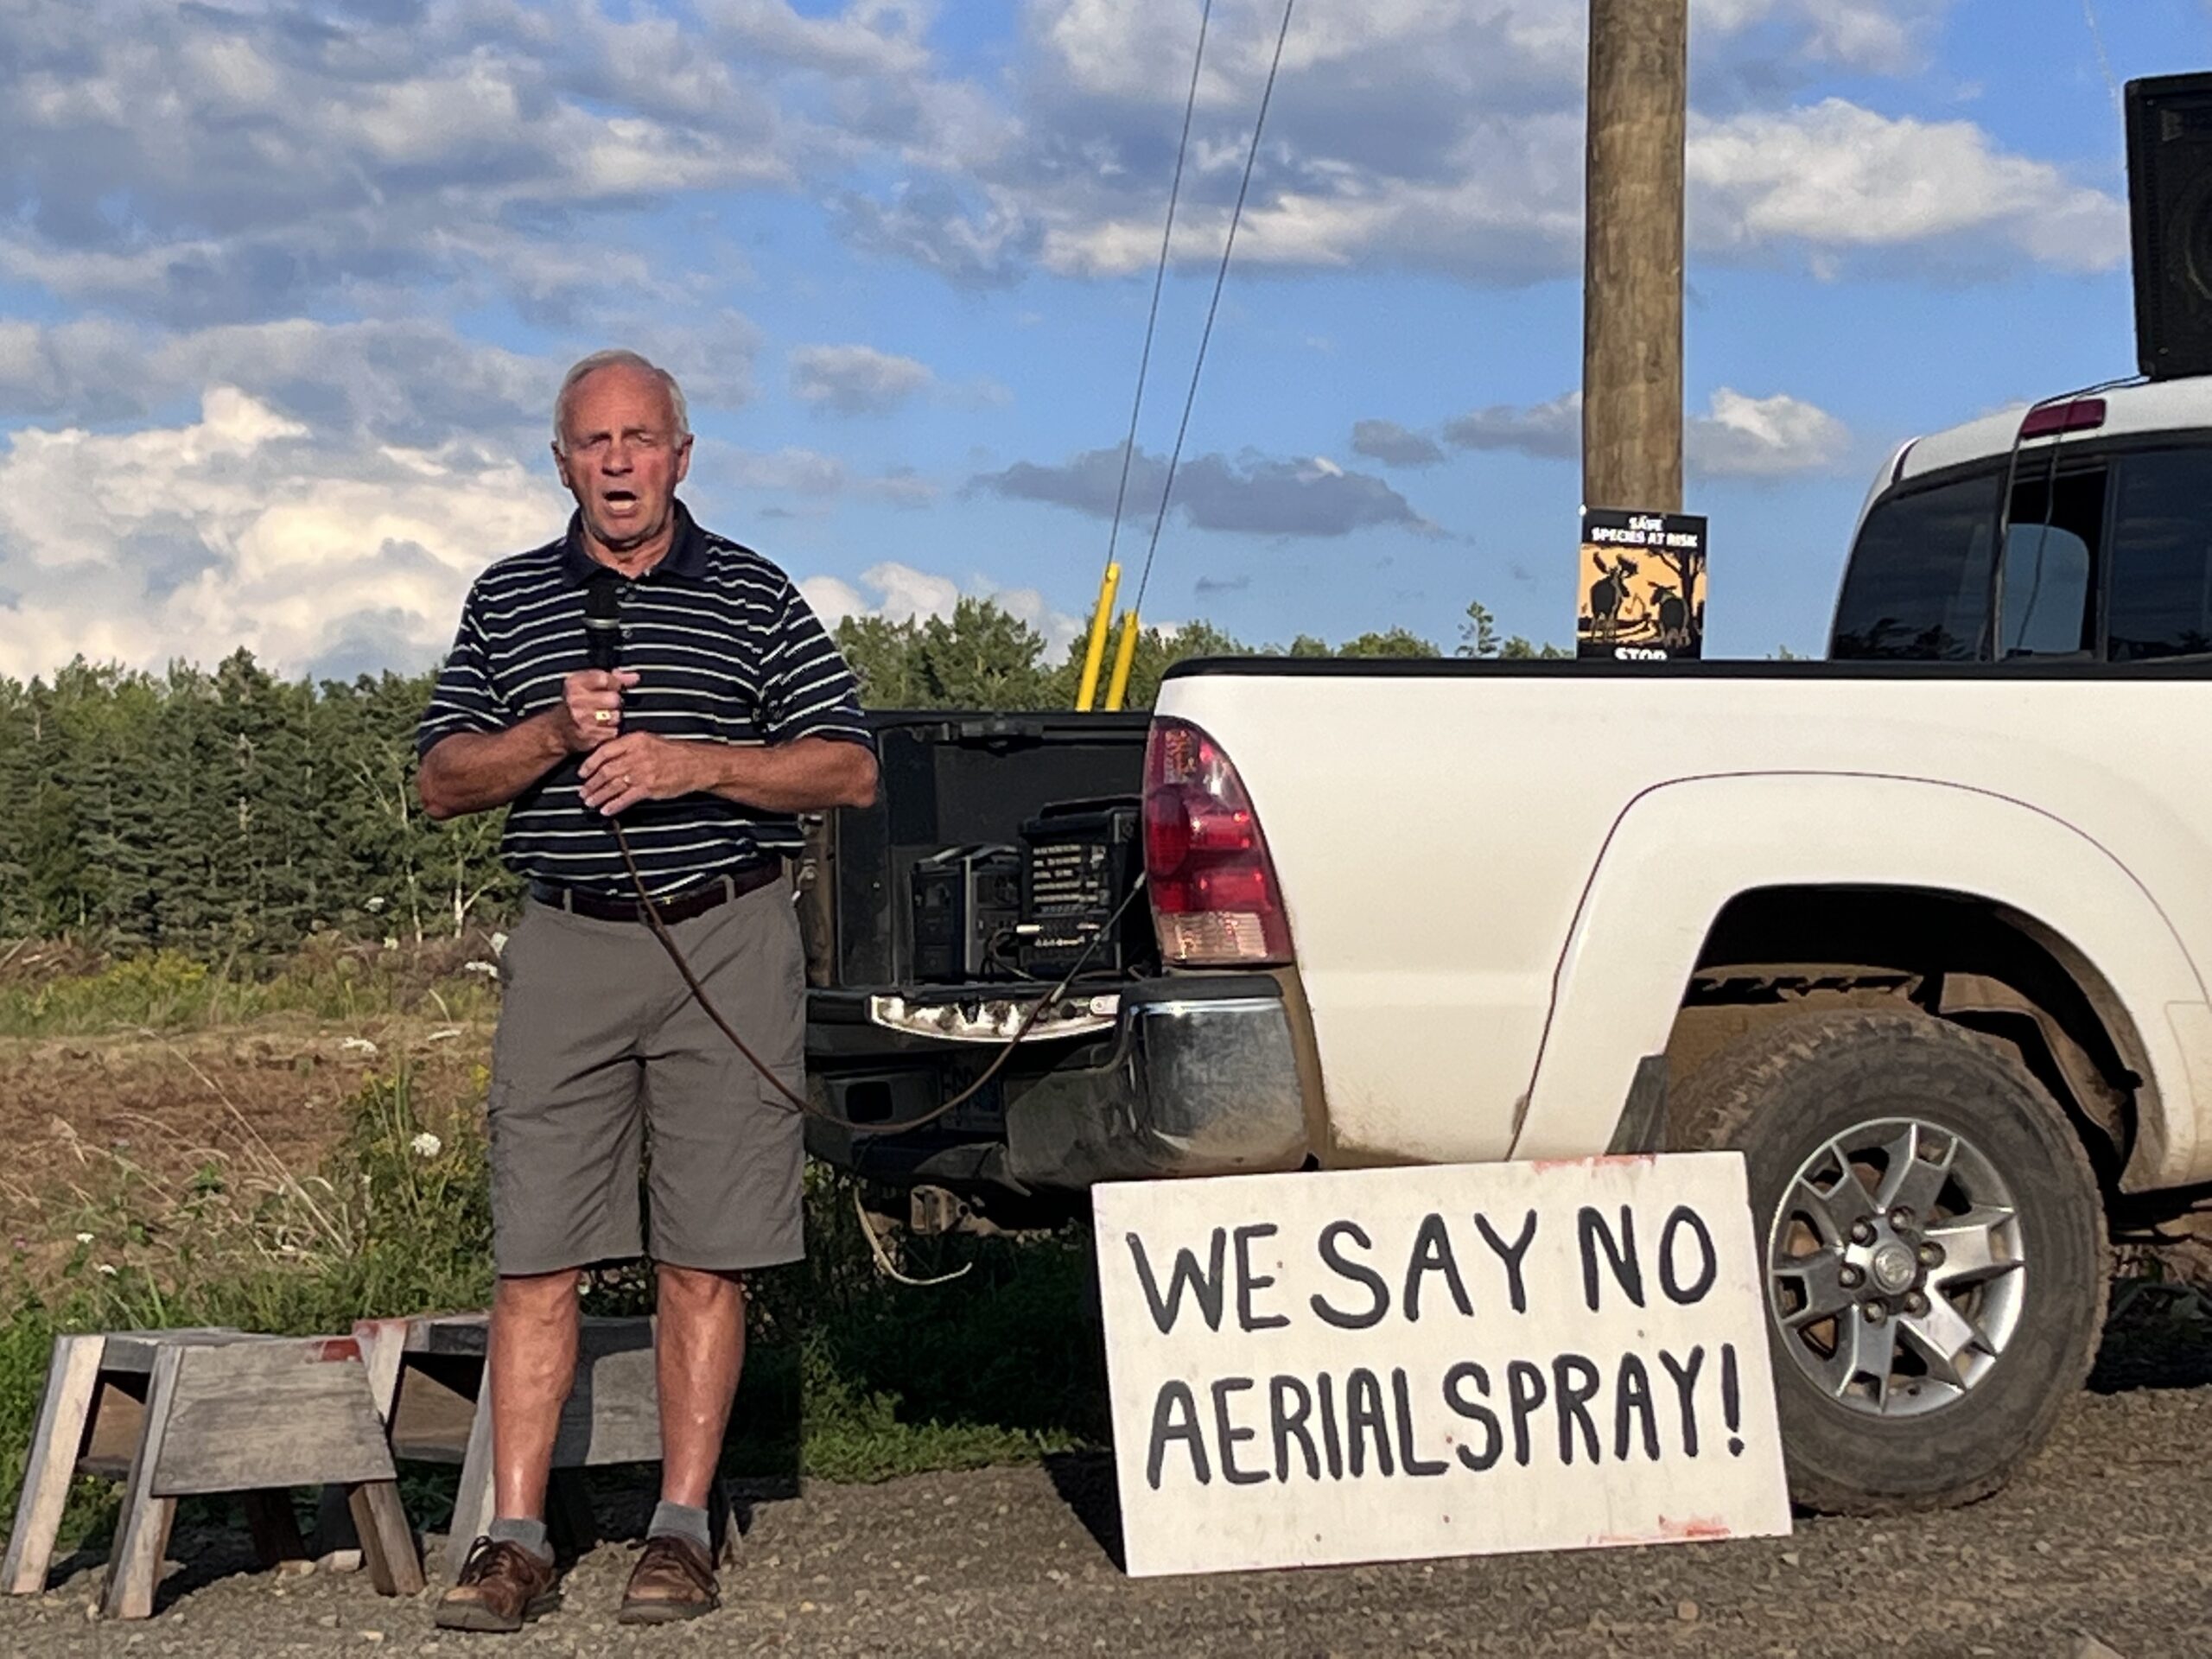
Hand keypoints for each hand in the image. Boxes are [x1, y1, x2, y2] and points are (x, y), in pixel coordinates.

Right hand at [557, 669, 639, 750]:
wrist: (559, 730)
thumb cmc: (578, 704)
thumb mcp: (588, 684)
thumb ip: (613, 677)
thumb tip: (635, 677)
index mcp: (574, 684)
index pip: (605, 679)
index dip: (615, 683)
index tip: (614, 687)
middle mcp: (575, 701)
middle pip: (614, 699)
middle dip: (615, 702)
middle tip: (607, 705)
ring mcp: (581, 720)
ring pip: (615, 716)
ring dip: (614, 718)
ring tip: (603, 717)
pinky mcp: (589, 736)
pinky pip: (613, 732)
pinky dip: (611, 731)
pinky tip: (601, 728)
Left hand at [579, 732, 707, 815]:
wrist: (695, 764)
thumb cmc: (672, 753)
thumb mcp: (648, 741)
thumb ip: (627, 747)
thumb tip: (606, 759)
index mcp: (634, 741)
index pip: (604, 751)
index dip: (589, 763)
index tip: (582, 773)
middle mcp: (636, 755)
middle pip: (606, 771)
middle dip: (591, 784)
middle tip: (583, 792)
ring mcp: (643, 773)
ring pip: (613, 785)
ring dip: (599, 796)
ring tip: (590, 802)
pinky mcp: (649, 788)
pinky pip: (626, 798)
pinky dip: (614, 805)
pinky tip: (606, 810)